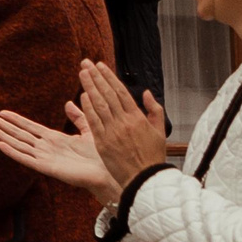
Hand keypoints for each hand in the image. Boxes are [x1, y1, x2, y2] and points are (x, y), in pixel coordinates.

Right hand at [0, 109, 116, 204]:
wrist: (108, 171)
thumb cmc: (100, 155)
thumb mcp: (89, 131)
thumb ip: (78, 117)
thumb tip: (68, 103)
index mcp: (54, 139)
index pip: (30, 127)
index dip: (15, 120)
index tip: (2, 112)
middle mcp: (46, 148)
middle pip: (19, 134)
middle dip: (3, 126)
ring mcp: (44, 158)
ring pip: (19, 145)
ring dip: (3, 136)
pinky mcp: (46, 168)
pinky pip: (26, 158)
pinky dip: (12, 152)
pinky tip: (0, 145)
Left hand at [73, 60, 169, 188]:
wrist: (144, 178)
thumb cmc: (152, 156)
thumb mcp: (159, 131)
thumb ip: (154, 110)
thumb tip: (146, 93)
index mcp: (138, 117)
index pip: (121, 91)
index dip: (109, 77)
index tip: (101, 65)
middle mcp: (125, 122)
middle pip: (108, 94)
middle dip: (96, 77)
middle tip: (86, 63)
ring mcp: (113, 131)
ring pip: (100, 104)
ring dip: (89, 87)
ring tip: (82, 73)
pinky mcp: (103, 142)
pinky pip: (94, 122)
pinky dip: (88, 108)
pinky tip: (82, 96)